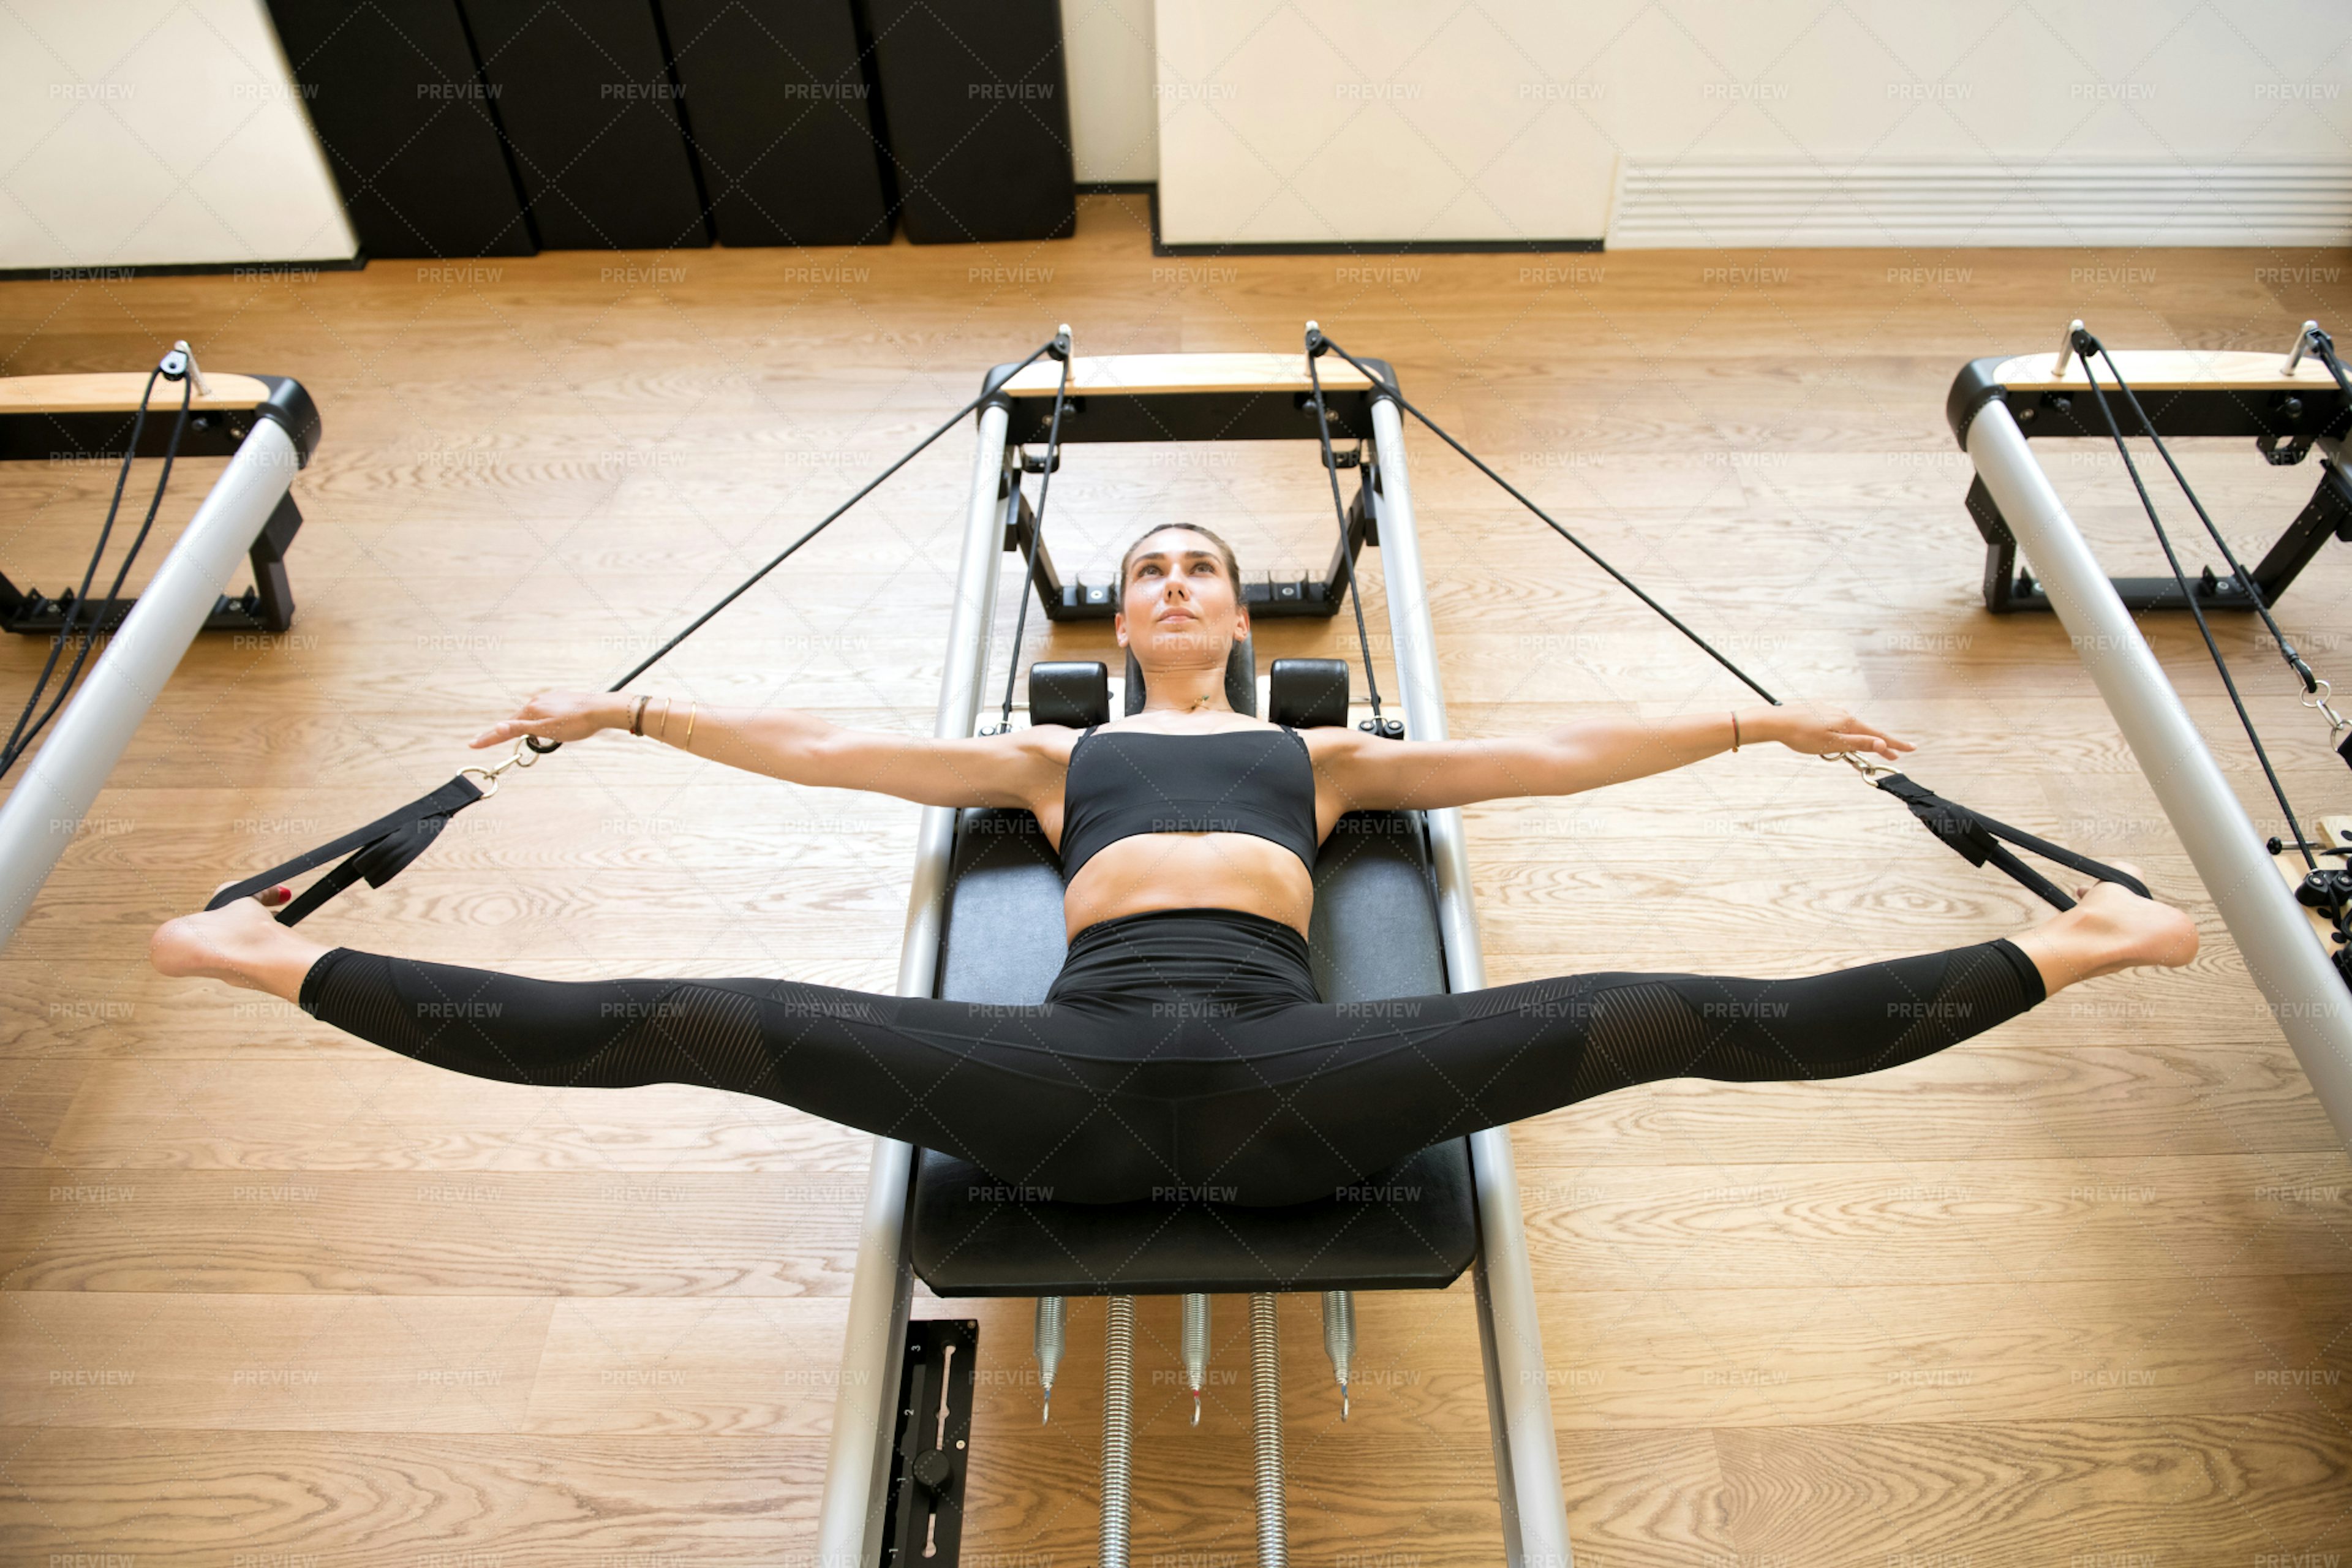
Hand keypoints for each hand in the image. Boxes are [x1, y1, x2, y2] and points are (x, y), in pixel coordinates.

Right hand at [471, 690, 618, 748]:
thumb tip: (497, 727)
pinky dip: (548, 722)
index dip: (489, 738)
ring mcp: (550, 699)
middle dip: (519, 733)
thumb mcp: (546, 730)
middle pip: (520, 721)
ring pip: (535, 717)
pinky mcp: (562, 699)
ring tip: (553, 735)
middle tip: (524, 741)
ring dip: (536, 728)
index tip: (472, 744)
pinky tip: (561, 725)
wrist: (602, 709)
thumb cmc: (576, 723)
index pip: (505, 728)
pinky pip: (548, 712)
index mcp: (531, 710)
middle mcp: (537, 701)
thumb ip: (520, 729)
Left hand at [1756, 702, 1912, 761]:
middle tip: (1894, 756)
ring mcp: (1830, 711)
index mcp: (1848, 722)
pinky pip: (1836, 725)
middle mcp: (1842, 713)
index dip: (1895, 744)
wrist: (1774, 721)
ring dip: (1857, 740)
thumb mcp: (1832, 743)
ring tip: (1854, 752)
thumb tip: (1882, 743)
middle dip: (1878, 744)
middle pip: (1866, 732)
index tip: (1912, 748)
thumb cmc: (1801, 735)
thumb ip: (1858, 743)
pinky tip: (1831, 739)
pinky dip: (1841, 734)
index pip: (1878, 735)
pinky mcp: (1819, 711)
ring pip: (1849, 729)